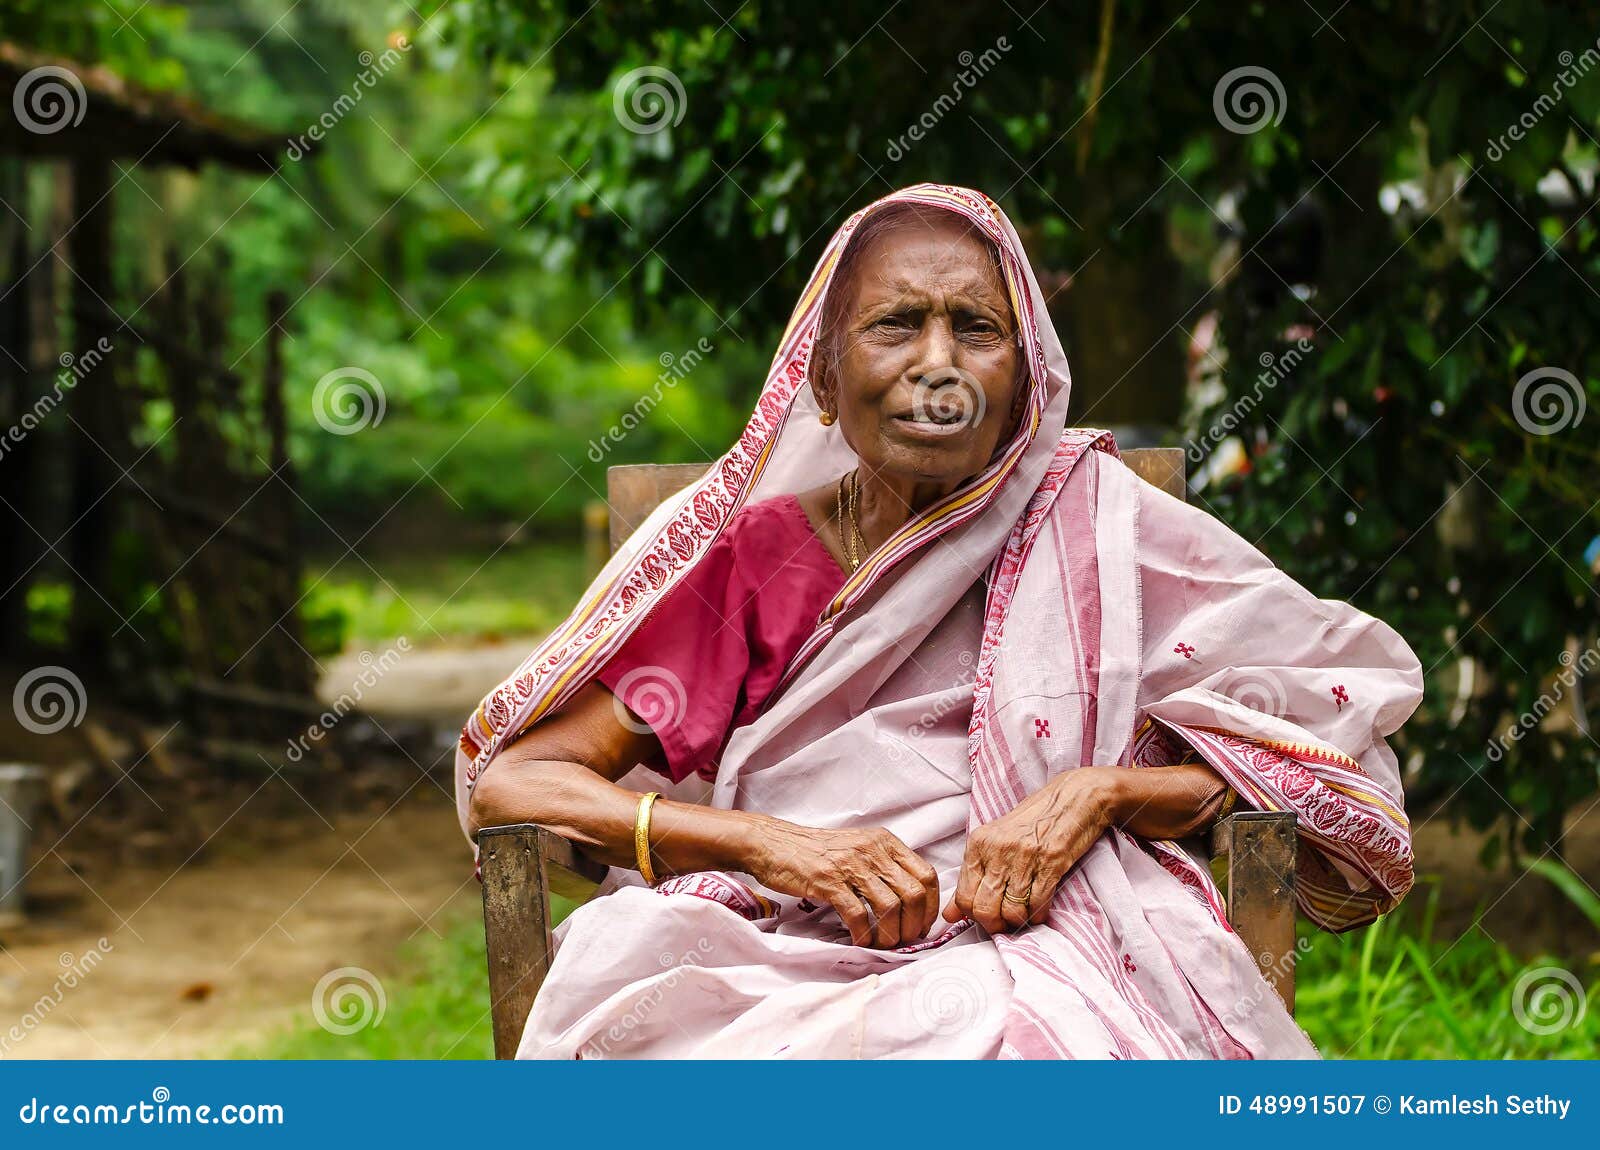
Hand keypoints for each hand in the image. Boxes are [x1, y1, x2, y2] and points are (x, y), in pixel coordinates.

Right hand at [743, 819, 939, 949]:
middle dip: (914, 925)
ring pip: (890, 907)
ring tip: (883, 944)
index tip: (923, 926)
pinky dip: (864, 935)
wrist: (774, 844)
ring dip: (890, 934)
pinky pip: (858, 915)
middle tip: (904, 940)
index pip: (925, 875)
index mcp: (885, 842)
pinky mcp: (828, 881)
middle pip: (914, 894)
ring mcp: (851, 865)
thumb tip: (911, 904)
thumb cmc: (817, 852)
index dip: (931, 907)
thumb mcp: (859, 849)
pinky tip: (860, 940)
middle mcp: (872, 850)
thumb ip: (884, 867)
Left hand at [941, 767, 1120, 933]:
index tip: (985, 916)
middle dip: (994, 925)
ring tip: (1022, 915)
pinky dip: (1038, 914)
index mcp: (979, 843)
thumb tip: (949, 915)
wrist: (1071, 799)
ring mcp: (1025, 857)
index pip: (964, 896)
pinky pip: (1038, 904)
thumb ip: (971, 877)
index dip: (973, 916)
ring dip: (1017, 921)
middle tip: (1003, 923)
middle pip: (985, 908)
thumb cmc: (1030, 821)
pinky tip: (1039, 909)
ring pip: (1012, 911)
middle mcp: (998, 850)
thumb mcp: (994, 841)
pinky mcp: (1052, 864)